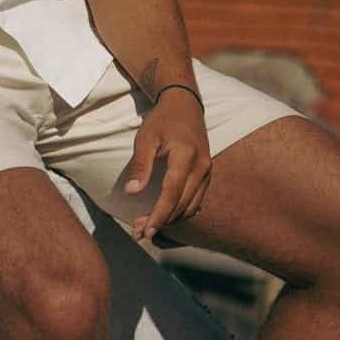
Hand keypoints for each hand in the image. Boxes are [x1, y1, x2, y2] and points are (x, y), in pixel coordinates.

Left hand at [124, 89, 210, 241]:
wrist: (185, 106)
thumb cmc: (162, 121)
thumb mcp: (145, 138)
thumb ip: (140, 165)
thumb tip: (132, 193)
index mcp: (187, 156)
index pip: (173, 193)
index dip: (159, 214)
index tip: (145, 230)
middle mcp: (202, 167)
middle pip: (182, 204)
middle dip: (161, 222)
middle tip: (139, 233)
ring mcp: (207, 172)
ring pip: (191, 206)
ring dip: (170, 220)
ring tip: (146, 227)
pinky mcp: (207, 176)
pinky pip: (196, 201)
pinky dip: (180, 212)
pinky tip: (164, 217)